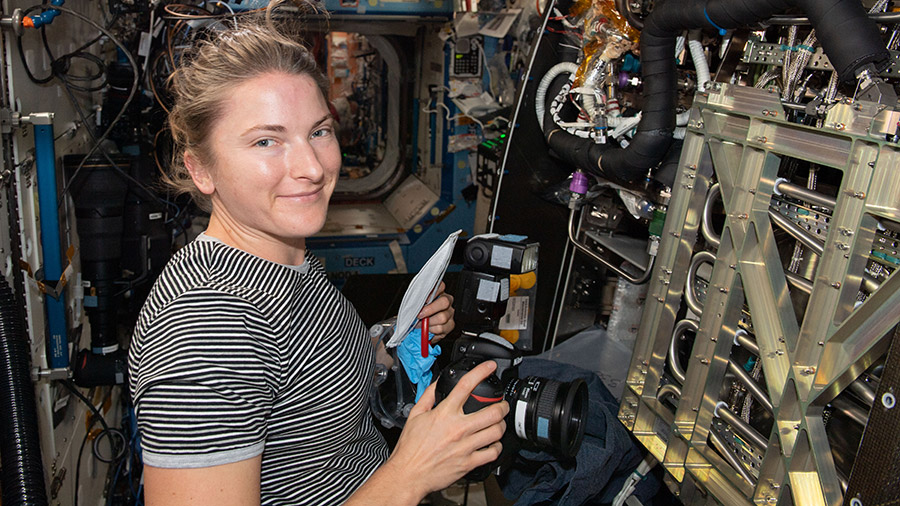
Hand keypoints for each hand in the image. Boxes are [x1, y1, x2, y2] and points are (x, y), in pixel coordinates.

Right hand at [383, 361, 508, 498]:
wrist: (409, 474)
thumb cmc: (410, 448)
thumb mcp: (415, 415)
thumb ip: (428, 395)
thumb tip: (438, 382)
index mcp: (444, 414)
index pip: (466, 386)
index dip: (481, 371)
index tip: (490, 366)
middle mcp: (458, 428)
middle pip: (492, 411)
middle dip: (502, 405)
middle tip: (502, 404)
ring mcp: (465, 446)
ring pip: (496, 431)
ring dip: (501, 425)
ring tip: (499, 423)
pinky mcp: (469, 463)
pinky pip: (492, 453)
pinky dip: (496, 447)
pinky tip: (492, 443)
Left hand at [418, 282, 454, 343]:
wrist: (423, 327)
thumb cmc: (420, 313)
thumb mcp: (418, 304)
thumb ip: (418, 301)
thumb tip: (413, 304)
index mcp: (440, 292)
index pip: (441, 286)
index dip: (433, 291)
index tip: (425, 299)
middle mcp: (447, 301)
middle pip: (444, 302)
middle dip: (430, 309)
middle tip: (420, 315)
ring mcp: (450, 313)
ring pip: (442, 317)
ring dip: (429, 323)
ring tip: (420, 324)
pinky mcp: (450, 326)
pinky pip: (441, 329)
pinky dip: (431, 330)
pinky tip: (427, 329)